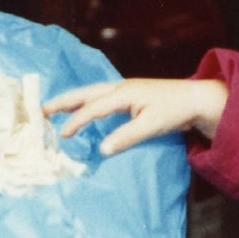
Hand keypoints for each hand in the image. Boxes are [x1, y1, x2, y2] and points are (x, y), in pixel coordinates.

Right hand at [43, 77, 227, 154]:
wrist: (196, 99)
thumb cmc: (175, 111)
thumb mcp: (151, 126)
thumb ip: (126, 137)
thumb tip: (102, 150)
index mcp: (124, 93)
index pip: (93, 108)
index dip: (76, 122)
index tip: (63, 136)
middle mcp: (121, 87)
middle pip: (85, 93)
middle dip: (64, 102)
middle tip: (42, 109)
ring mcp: (125, 88)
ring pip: (92, 92)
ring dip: (73, 99)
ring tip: (55, 107)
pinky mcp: (130, 93)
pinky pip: (101, 95)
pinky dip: (86, 100)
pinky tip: (83, 107)